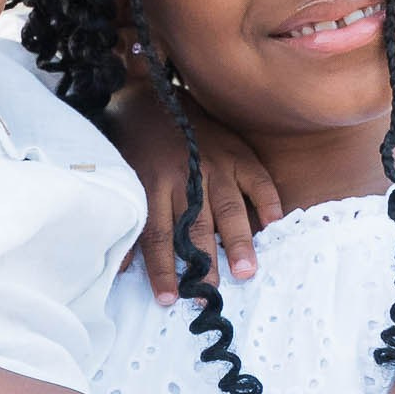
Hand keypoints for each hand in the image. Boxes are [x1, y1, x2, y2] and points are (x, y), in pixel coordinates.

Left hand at [104, 76, 282, 306]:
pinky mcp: (237, 150)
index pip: (158, 235)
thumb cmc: (134, 145)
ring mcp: (215, 161)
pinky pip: (257, 179)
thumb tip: (121, 270)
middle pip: (196, 227)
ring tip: (247, 271)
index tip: (168, 298)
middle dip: (205, 263)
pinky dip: (267, 202)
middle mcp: (185, 175)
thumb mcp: (122, 179)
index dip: (163, 269)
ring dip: (238, 241)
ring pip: (228, 207)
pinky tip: (274, 225)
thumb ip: (126, 222)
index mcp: (152, 183)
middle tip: (212, 294)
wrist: (151, 95)